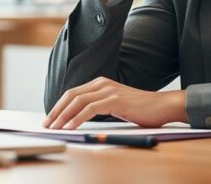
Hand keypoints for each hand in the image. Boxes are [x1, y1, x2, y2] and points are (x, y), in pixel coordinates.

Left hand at [43, 77, 186, 129]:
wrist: (163, 107)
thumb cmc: (141, 110)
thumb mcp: (116, 106)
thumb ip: (100, 107)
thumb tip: (79, 119)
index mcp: (101, 83)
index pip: (73, 93)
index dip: (59, 106)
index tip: (50, 118)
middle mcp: (102, 83)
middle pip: (71, 95)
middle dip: (56, 110)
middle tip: (47, 124)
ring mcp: (109, 90)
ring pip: (78, 101)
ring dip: (63, 116)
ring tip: (54, 128)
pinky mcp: (115, 100)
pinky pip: (89, 109)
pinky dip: (76, 118)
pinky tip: (70, 127)